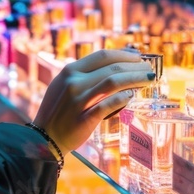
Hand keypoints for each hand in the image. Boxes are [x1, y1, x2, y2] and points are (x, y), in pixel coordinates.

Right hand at [32, 49, 153, 154]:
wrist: (44, 139)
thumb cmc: (58, 111)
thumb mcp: (65, 85)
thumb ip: (85, 75)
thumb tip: (115, 67)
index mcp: (70, 71)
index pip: (103, 55)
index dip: (124, 54)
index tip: (138, 57)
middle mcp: (74, 82)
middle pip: (112, 67)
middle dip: (135, 67)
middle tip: (150, 69)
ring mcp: (78, 100)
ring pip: (114, 83)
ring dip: (135, 79)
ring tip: (149, 80)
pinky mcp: (84, 119)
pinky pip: (109, 105)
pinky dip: (123, 98)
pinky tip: (132, 95)